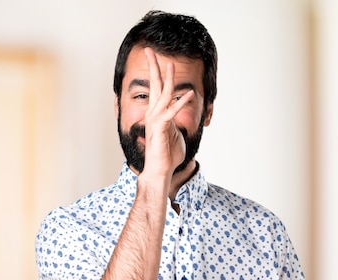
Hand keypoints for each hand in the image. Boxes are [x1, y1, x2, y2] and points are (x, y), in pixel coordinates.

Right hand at [142, 47, 194, 178]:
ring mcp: (156, 120)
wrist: (160, 171)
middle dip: (152, 67)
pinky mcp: (162, 128)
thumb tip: (177, 117)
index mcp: (156, 113)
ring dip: (168, 79)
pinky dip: (181, 102)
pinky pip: (172, 112)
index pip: (155, 89)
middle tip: (149, 50)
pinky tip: (188, 94)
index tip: (156, 58)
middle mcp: (153, 113)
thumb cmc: (167, 155)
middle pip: (153, 85)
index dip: (156, 72)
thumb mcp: (174, 134)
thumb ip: (174, 122)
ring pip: (162, 94)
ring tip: (170, 64)